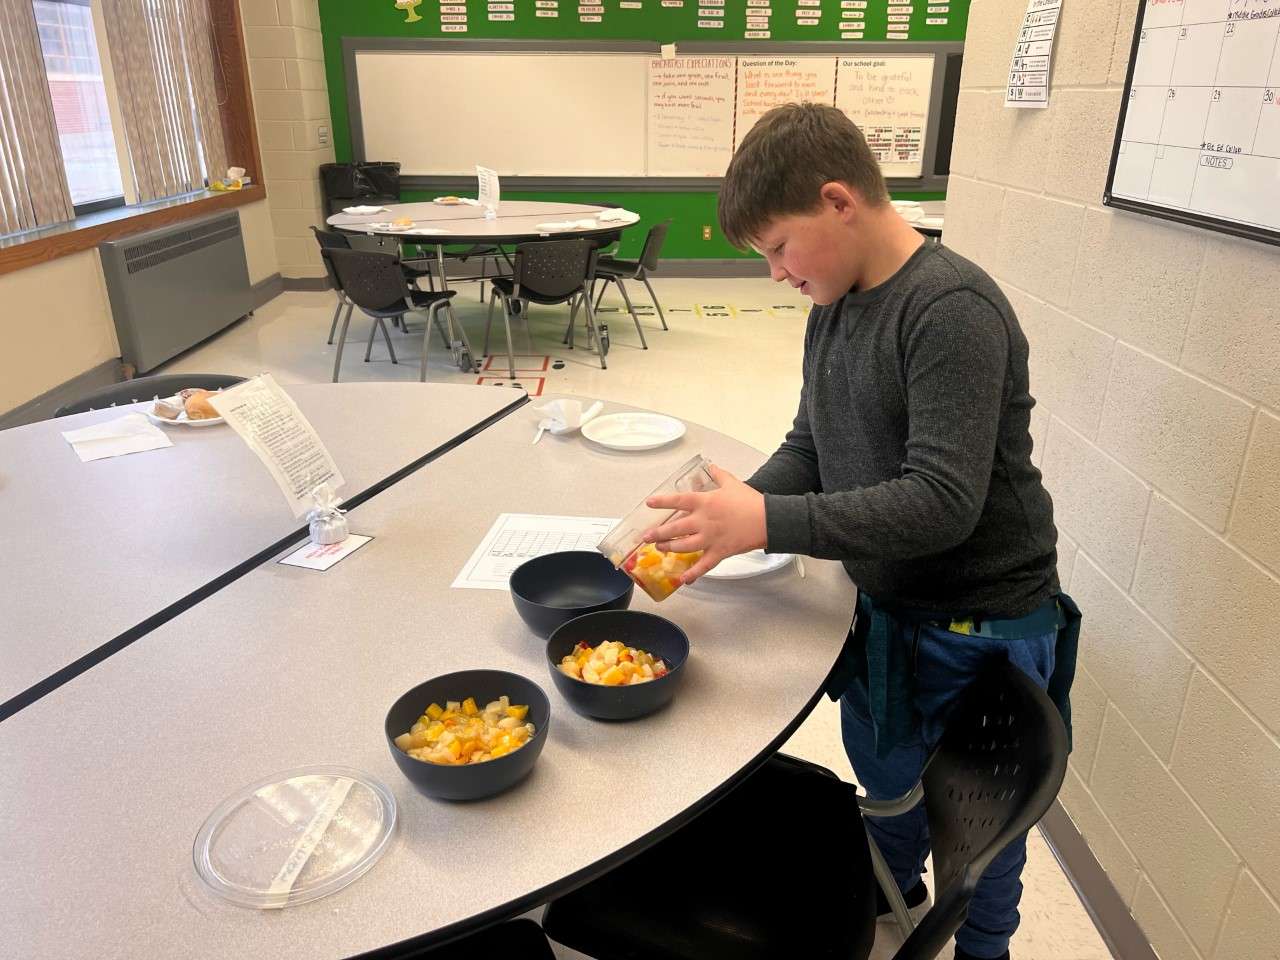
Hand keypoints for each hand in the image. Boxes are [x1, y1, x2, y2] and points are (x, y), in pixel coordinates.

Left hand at [641, 465, 766, 583]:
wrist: (768, 520)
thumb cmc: (750, 501)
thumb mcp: (732, 483)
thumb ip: (719, 474)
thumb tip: (711, 466)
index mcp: (704, 502)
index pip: (678, 501)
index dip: (662, 502)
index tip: (649, 503)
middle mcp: (703, 521)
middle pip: (674, 528)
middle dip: (657, 533)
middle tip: (646, 537)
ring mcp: (710, 538)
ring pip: (683, 546)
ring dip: (669, 548)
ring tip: (660, 549)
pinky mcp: (719, 552)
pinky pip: (703, 565)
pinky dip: (693, 573)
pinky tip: (683, 578)